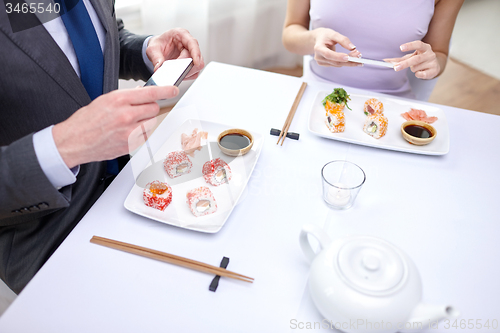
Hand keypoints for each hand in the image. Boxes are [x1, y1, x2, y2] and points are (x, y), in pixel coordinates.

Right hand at [52, 86, 178, 168]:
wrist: (74, 141)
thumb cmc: (86, 121)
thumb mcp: (104, 100)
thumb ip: (125, 97)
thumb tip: (142, 93)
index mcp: (118, 100)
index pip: (150, 93)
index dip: (165, 91)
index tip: (173, 90)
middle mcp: (126, 115)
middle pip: (153, 108)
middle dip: (149, 108)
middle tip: (138, 109)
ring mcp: (129, 132)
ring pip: (151, 123)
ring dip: (145, 121)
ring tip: (129, 123)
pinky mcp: (130, 145)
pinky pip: (145, 136)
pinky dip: (140, 133)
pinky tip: (127, 132)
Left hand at [146, 28, 203, 79]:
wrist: (158, 49)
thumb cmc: (158, 44)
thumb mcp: (153, 49)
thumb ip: (156, 57)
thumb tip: (159, 67)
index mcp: (181, 34)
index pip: (193, 43)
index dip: (196, 53)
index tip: (196, 62)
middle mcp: (188, 44)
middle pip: (198, 57)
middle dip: (188, 65)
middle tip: (176, 69)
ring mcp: (191, 54)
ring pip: (197, 66)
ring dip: (187, 71)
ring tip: (176, 71)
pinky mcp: (191, 63)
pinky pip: (194, 72)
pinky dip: (187, 75)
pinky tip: (179, 73)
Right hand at [312, 28, 360, 67]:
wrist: (318, 39)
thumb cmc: (325, 35)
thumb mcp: (334, 34)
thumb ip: (343, 40)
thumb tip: (353, 48)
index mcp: (318, 48)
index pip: (328, 54)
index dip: (338, 57)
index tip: (348, 57)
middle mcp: (318, 57)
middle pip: (335, 61)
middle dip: (348, 60)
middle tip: (359, 56)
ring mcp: (321, 62)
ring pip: (337, 64)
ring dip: (349, 61)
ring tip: (358, 55)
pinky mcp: (325, 64)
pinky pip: (337, 64)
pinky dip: (345, 62)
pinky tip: (352, 58)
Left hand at [386, 41, 439, 79]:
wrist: (434, 65)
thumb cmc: (419, 59)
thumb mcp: (410, 57)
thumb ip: (398, 59)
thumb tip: (385, 61)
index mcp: (424, 47)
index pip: (418, 44)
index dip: (410, 45)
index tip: (401, 48)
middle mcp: (430, 53)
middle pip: (416, 59)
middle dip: (405, 64)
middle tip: (395, 68)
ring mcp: (433, 62)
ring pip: (416, 68)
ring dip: (413, 69)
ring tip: (416, 67)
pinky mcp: (434, 70)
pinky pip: (422, 74)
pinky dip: (418, 74)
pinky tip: (420, 72)